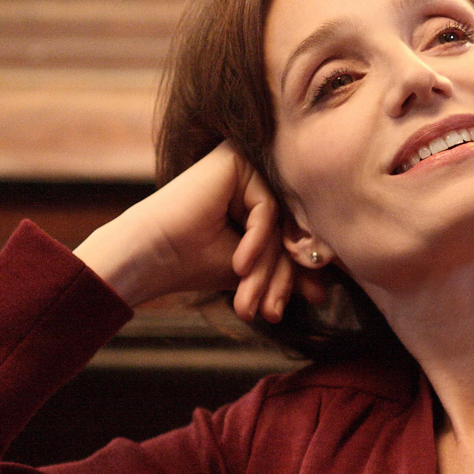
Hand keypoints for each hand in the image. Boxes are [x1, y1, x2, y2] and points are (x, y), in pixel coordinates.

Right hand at [74, 145, 319, 318]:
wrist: (147, 256)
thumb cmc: (190, 263)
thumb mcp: (251, 271)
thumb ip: (285, 271)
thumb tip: (326, 290)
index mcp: (256, 195)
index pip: (289, 236)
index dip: (289, 276)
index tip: (279, 311)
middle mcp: (253, 174)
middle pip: (287, 230)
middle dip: (279, 278)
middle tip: (270, 313)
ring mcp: (245, 163)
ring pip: (280, 223)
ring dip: (269, 268)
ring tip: (253, 302)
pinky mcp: (235, 160)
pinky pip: (267, 208)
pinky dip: (257, 241)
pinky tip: (239, 264)